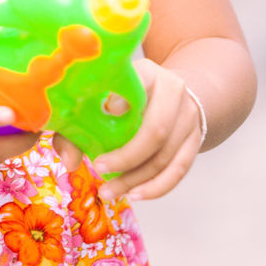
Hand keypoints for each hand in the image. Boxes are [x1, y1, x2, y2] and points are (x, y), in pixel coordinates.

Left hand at [91, 59, 204, 201]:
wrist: (170, 93)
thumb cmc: (127, 95)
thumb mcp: (104, 96)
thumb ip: (78, 124)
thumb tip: (71, 162)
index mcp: (148, 72)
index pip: (139, 83)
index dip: (122, 102)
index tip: (104, 114)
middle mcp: (174, 91)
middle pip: (155, 131)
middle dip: (126, 157)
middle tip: (98, 168)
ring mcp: (189, 116)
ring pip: (165, 156)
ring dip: (135, 179)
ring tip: (109, 192)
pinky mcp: (195, 139)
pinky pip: (178, 170)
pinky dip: (156, 187)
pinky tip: (135, 194)